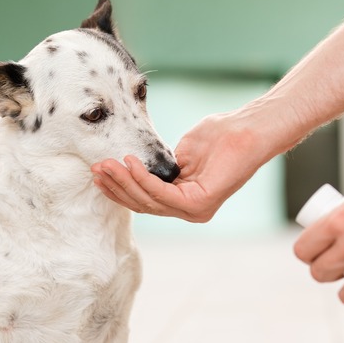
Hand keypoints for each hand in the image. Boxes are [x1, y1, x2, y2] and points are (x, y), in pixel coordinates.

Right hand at [91, 112, 270, 221]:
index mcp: (185, 202)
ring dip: (124, 181)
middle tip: (96, 169)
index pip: (145, 201)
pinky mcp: (201, 203)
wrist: (247, 131)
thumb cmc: (220, 137)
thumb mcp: (181, 153)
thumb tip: (137, 168)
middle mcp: (190, 211)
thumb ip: (161, 167)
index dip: (120, 189)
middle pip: (143, 204)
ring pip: (149, 200)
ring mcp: (196, 210)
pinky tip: (129, 163)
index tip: (99, 174)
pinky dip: (142, 178)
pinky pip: (163, 193)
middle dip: (116, 187)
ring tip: (106, 165)